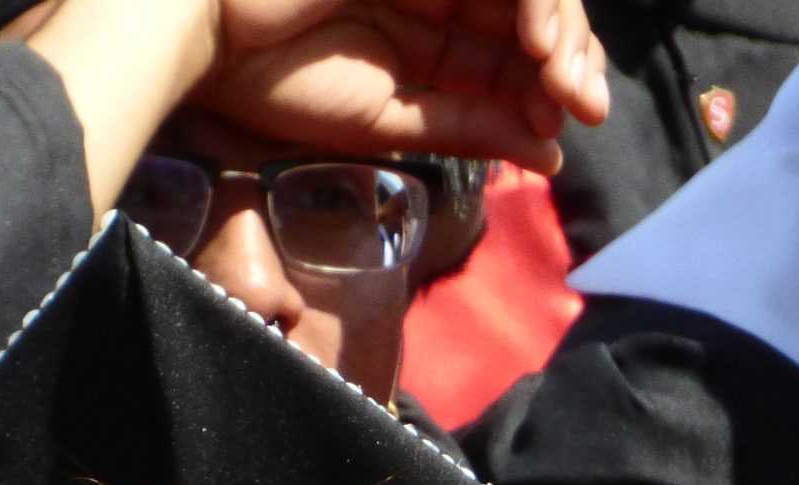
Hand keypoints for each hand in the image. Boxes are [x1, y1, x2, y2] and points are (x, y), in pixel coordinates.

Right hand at [199, 0, 609, 169]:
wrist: (216, 35)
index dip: (556, 87)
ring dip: (563, 31)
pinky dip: (534, 2)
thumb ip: (470, 128)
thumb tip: (550, 155)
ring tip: (562, 80)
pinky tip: (534, 44)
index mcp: (435, 37)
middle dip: (573, 60)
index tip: (570, 128)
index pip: (520, 56)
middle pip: (541, 16)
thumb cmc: (282, 80)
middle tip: (582, 106)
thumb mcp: (391, 122)